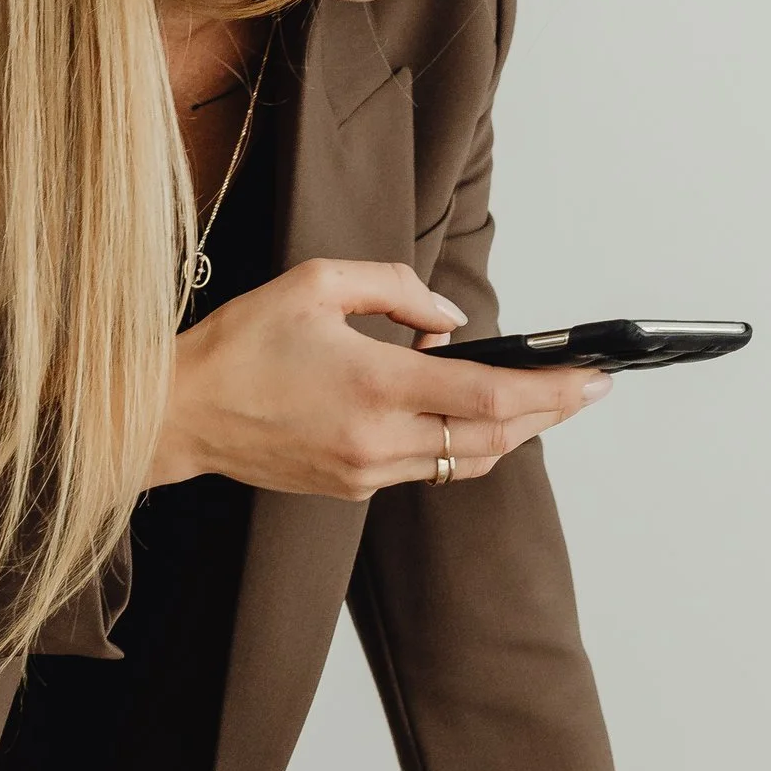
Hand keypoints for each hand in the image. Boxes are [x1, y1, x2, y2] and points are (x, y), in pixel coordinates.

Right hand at [150, 259, 610, 497]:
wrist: (177, 414)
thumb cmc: (240, 343)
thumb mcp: (316, 283)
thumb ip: (396, 290)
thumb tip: (452, 322)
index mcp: (375, 386)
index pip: (489, 398)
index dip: (552, 390)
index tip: (594, 377)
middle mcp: (378, 441)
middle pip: (493, 439)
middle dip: (548, 413)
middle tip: (585, 389)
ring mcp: (366, 473)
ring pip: (465, 461)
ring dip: (508, 432)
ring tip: (538, 399)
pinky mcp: (351, 488)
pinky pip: (427, 469)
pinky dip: (458, 442)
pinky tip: (464, 414)